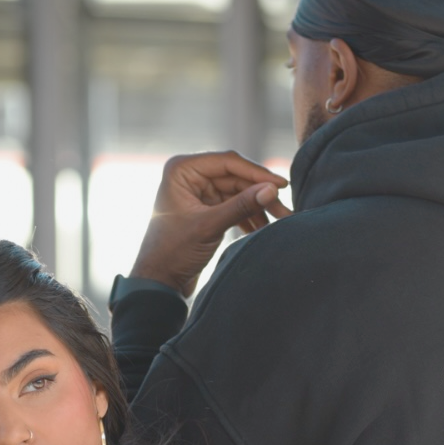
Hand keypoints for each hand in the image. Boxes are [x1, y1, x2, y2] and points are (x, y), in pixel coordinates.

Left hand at [129, 151, 289, 297]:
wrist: (158, 281)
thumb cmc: (173, 252)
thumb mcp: (210, 226)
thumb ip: (241, 206)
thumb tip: (272, 190)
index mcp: (182, 170)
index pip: (228, 162)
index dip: (257, 173)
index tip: (281, 185)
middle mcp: (189, 176)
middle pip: (236, 177)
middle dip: (260, 193)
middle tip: (284, 210)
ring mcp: (198, 192)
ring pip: (237, 192)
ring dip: (257, 206)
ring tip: (280, 221)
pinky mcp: (205, 209)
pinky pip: (232, 205)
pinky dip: (248, 216)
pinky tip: (262, 229)